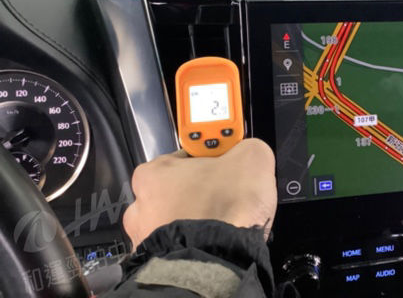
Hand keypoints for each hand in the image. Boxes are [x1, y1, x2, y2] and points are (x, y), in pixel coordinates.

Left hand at [123, 138, 276, 249]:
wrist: (219, 261)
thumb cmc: (225, 208)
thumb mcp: (252, 159)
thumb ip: (248, 148)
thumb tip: (249, 152)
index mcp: (154, 173)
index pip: (185, 155)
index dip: (212, 159)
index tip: (228, 164)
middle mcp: (142, 205)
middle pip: (178, 189)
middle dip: (202, 191)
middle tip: (228, 194)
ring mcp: (147, 237)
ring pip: (176, 219)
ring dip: (197, 218)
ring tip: (223, 221)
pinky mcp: (158, 263)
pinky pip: (179, 246)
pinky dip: (195, 243)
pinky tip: (216, 240)